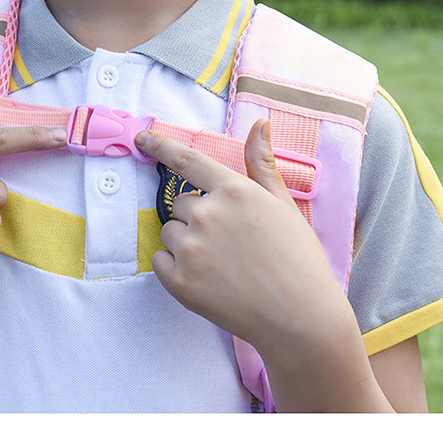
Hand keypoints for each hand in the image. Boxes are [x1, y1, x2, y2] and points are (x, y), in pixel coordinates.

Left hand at [135, 120, 350, 356]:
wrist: (301, 319)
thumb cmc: (297, 259)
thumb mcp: (282, 204)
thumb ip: (261, 163)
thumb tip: (259, 123)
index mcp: (234, 190)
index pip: (186, 159)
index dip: (160, 145)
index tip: (140, 138)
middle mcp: (208, 214)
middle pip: (180, 204)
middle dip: (197, 218)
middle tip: (230, 243)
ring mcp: (192, 248)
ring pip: (170, 233)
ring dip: (187, 244)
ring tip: (223, 264)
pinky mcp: (180, 282)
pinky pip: (161, 262)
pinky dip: (176, 270)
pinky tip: (208, 281)